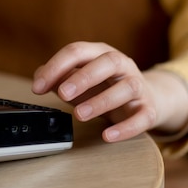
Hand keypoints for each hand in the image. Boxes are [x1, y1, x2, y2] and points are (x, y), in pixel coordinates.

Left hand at [32, 42, 187, 142]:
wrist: (148, 98)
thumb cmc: (105, 87)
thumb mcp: (80, 79)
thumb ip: (58, 77)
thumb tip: (39, 79)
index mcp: (101, 53)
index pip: (78, 51)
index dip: (56, 67)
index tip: (38, 87)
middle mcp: (122, 65)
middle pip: (108, 62)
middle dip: (83, 77)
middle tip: (62, 93)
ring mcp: (138, 86)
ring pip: (127, 88)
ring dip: (102, 101)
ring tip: (80, 114)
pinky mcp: (149, 109)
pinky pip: (142, 117)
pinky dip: (126, 127)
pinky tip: (108, 135)